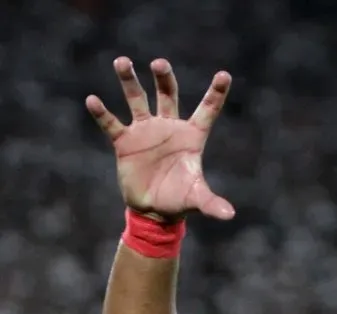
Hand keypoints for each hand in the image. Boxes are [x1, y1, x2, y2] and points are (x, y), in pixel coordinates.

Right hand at [86, 57, 235, 221]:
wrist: (153, 210)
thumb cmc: (179, 201)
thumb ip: (212, 203)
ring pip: (137, 100)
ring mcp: (146, 132)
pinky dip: (102, 113)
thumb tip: (229, 215)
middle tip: (159, 63)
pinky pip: (112, 123)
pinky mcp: (125, 142)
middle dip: (164, 78)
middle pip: (167, 95)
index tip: (225, 75)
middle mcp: (169, 128)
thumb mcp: (197, 200)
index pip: (207, 110)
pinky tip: (93, 100)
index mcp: (191, 137)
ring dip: (129, 81)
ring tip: (122, 61)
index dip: (216, 93)